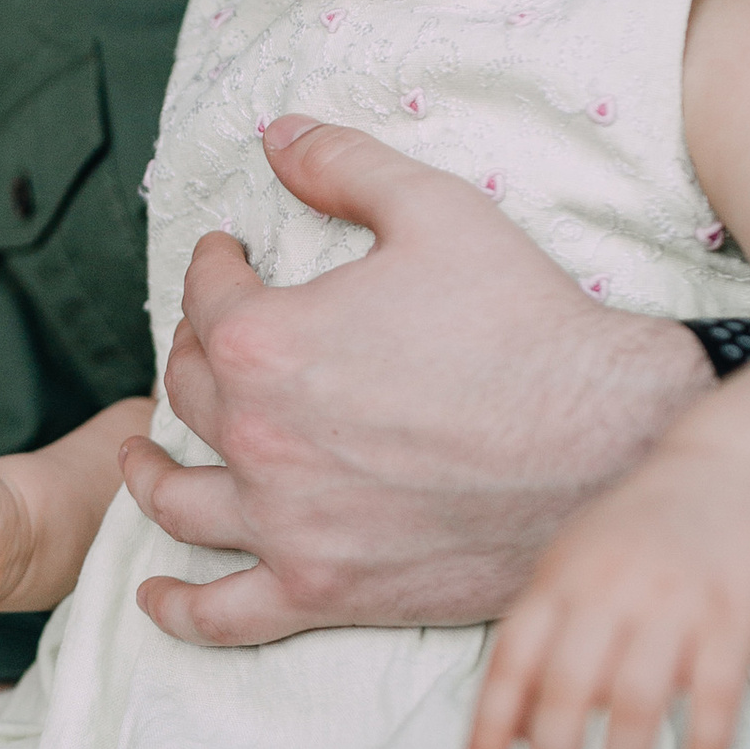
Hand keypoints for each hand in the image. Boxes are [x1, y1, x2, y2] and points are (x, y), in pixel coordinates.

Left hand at [124, 119, 708, 648]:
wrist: (608, 441)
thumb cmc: (527, 325)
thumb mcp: (437, 211)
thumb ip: (343, 165)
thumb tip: (276, 134)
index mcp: (266, 342)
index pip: (206, 299)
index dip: (213, 267)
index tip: (227, 257)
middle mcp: (257, 438)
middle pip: (192, 393)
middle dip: (194, 353)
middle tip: (210, 340)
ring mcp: (285, 524)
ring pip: (181, 500)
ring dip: (150, 471)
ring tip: (141, 454)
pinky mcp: (323, 590)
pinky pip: (224, 613)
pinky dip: (180, 608)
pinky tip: (155, 594)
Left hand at [463, 450, 749, 748]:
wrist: (739, 471)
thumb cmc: (646, 536)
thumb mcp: (578, 566)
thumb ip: (545, 638)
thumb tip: (512, 732)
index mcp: (563, 581)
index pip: (512, 661)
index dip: (491, 726)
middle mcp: (611, 592)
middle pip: (567, 690)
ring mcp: (674, 604)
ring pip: (636, 703)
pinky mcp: (735, 619)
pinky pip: (717, 699)